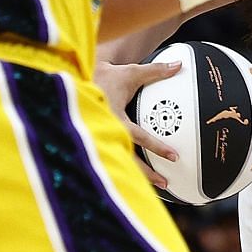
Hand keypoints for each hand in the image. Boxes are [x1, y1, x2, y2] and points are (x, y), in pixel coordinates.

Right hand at [96, 57, 180, 189]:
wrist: (72, 79)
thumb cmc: (102, 77)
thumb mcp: (129, 72)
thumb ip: (155, 71)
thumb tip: (179, 65)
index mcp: (113, 117)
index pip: (139, 136)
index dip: (157, 147)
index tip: (173, 156)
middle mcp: (105, 131)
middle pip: (128, 159)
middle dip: (147, 173)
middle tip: (165, 182)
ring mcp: (99, 139)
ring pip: (118, 163)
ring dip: (136, 176)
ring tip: (154, 186)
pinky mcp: (96, 142)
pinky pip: (112, 159)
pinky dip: (123, 170)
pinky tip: (132, 181)